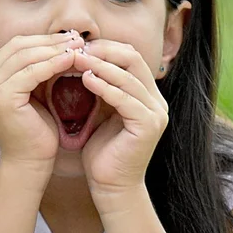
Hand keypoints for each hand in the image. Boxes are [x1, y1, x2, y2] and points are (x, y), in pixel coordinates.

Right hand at [0, 32, 84, 173]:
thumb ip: (33, 69)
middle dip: (50, 41)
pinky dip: (53, 63)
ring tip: (77, 47)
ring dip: (54, 49)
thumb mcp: (32, 92)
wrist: (29, 162)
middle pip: (18, 46)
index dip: (42, 39)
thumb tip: (50, 44)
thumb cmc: (34, 129)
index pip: (15, 46)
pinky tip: (71, 60)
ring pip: (25, 56)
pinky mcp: (1, 98)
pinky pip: (31, 72)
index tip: (68, 38)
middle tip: (76, 38)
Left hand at [73, 40, 168, 197]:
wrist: (111, 186)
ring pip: (129, 76)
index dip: (105, 47)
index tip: (78, 46)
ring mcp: (155, 113)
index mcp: (147, 94)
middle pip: (133, 58)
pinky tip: (86, 80)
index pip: (130, 56)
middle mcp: (156, 101)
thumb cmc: (103, 150)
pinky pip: (125, 98)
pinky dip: (105, 86)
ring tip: (76, 60)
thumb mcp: (101, 111)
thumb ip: (100, 87)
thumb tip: (80, 58)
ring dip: (100, 66)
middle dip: (103, 51)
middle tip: (77, 49)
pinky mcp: (148, 125)